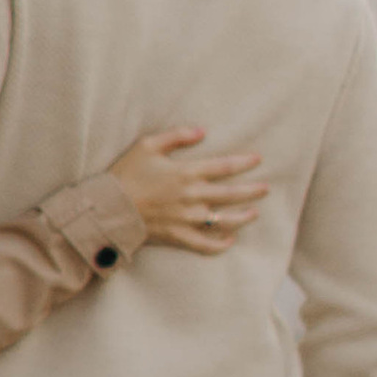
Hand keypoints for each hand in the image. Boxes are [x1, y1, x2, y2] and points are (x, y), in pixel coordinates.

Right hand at [108, 124, 267, 253]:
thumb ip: (176, 136)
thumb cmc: (126, 173)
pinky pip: (205, 245)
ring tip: (254, 213)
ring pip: (224, 220)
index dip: (244, 163)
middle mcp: (192, 197)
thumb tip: (202, 131)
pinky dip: (220, 244)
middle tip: (266, 188)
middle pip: (231, 194)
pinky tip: (230, 240)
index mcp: (186, 173)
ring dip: (243, 217)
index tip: (258, 159)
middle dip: (252, 191)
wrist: (110, 207)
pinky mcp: (178, 236)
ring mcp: (187, 219)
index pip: (224, 167)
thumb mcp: (147, 145)